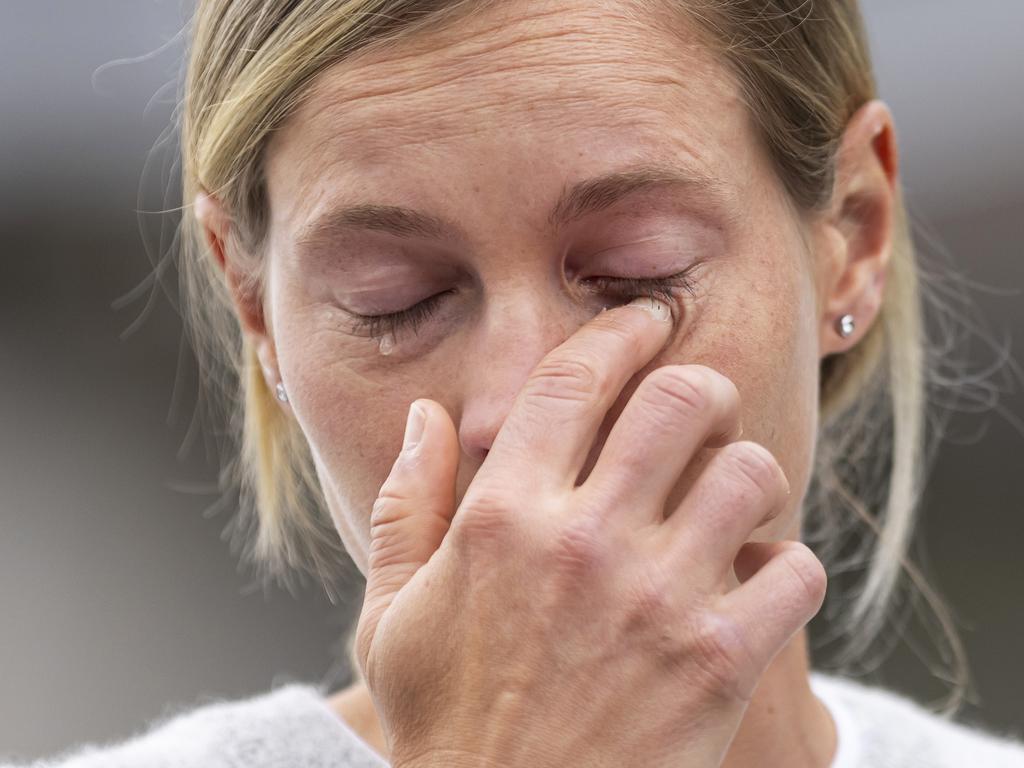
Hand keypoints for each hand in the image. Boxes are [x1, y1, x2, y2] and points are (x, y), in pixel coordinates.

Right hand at [354, 296, 826, 767]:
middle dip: (698, 387)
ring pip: (749, 470)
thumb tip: (427, 417)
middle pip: (679, 401)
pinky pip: (795, 569)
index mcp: (501, 518)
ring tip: (733, 495)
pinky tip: (756, 582)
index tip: (640, 324)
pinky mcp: (719, 662)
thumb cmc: (444, 726)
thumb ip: (405, 505)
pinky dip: (787, 565)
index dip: (616, 335)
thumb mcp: (390, 616)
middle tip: (699, 407)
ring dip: (749, 472)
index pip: (573, 381)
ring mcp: (658, 599)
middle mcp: (583, 541)